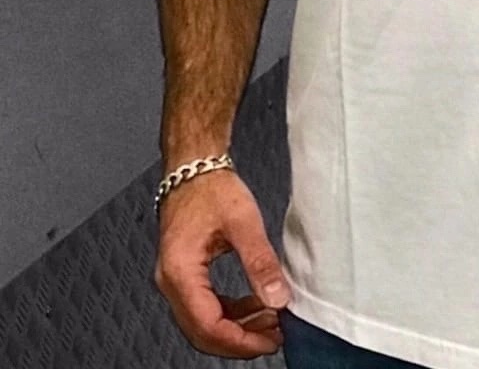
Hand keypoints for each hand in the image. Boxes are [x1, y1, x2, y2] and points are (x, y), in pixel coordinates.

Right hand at [154, 169, 291, 358]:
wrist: (194, 166)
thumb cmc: (210, 187)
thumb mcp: (243, 221)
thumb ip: (260, 261)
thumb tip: (277, 296)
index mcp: (180, 272)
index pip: (207, 326)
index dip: (240, 341)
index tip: (268, 341)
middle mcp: (172, 281)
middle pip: (203, 332)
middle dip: (240, 340)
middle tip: (273, 338)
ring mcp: (176, 279)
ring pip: (204, 322)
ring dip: (237, 328)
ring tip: (270, 322)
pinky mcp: (186, 274)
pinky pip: (206, 306)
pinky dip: (231, 312)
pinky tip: (254, 304)